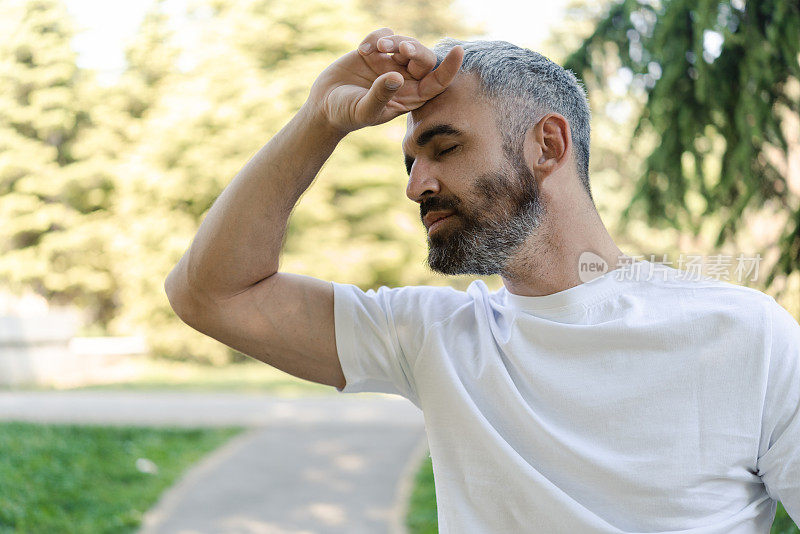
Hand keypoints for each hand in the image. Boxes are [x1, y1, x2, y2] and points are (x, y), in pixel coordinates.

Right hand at [306, 28, 463, 134]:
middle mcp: (405, 79)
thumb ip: (380, 95)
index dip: (449, 67)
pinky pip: (385, 35)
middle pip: (423, 58)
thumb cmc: (346, 114)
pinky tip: (361, 50)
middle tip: (400, 48)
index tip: (458, 51)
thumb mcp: (363, 110)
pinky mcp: (375, 52)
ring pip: (404, 43)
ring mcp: (390, 64)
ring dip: (392, 42)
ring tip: (374, 50)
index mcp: (410, 97)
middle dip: (414, 49)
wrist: (324, 105)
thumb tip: (396, 77)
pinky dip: (375, 37)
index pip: (437, 82)